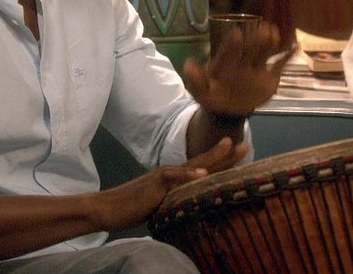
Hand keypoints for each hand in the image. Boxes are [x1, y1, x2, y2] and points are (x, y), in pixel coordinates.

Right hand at [90, 137, 245, 231]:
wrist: (107, 208)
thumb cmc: (131, 207)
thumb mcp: (159, 205)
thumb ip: (175, 201)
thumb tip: (191, 206)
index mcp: (173, 179)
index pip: (202, 169)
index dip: (222, 162)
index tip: (241, 155)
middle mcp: (170, 174)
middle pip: (202, 162)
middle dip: (224, 154)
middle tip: (246, 144)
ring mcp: (162, 177)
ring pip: (191, 164)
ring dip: (211, 156)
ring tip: (229, 147)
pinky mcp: (153, 185)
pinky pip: (172, 177)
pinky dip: (187, 174)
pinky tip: (202, 173)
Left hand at [184, 20, 294, 115]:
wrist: (228, 110)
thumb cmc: (212, 96)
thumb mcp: (200, 91)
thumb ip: (195, 79)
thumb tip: (187, 64)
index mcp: (225, 64)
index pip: (229, 53)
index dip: (232, 45)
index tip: (236, 34)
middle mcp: (241, 62)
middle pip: (249, 50)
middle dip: (255, 40)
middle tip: (262, 27)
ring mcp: (256, 68)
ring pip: (264, 53)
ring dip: (270, 43)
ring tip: (275, 33)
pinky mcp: (269, 77)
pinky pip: (279, 66)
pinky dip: (286, 57)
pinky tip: (295, 47)